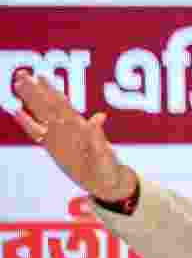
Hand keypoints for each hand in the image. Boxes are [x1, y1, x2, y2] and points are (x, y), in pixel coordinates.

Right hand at [9, 70, 136, 200]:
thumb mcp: (105, 154)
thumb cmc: (109, 168)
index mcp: (80, 128)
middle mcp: (68, 128)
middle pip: (48, 105)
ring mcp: (59, 137)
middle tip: (22, 73)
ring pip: (41, 114)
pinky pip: (36, 133)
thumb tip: (100, 116)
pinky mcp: (53, 148)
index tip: (40, 76)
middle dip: (35, 90)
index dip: (51, 91)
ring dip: (30, 100)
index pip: (62, 105)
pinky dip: (26, 122)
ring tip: (17, 83)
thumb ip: (99, 137)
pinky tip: (16, 112)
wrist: (106, 183)